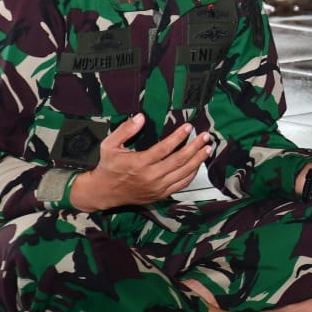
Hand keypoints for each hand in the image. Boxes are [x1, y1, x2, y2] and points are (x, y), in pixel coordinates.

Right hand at [70, 114, 210, 211]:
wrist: (104, 192)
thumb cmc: (108, 167)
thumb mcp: (109, 145)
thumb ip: (125, 130)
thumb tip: (141, 117)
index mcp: (139, 163)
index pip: (165, 148)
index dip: (179, 137)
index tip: (188, 127)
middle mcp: (151, 176)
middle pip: (179, 160)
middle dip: (195, 147)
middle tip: (205, 137)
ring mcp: (157, 187)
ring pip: (184, 173)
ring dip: (198, 160)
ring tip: (207, 148)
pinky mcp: (160, 194)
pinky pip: (181, 184)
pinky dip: (192, 174)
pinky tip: (197, 164)